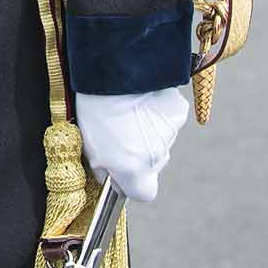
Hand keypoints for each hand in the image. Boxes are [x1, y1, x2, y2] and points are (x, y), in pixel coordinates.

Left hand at [74, 87, 189, 202]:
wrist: (115, 73)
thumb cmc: (96, 109)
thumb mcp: (90, 147)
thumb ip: (104, 170)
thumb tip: (112, 179)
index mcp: (135, 171)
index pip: (145, 193)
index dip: (133, 183)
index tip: (122, 170)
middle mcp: (157, 158)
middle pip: (152, 164)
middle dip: (139, 152)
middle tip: (119, 130)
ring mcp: (170, 136)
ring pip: (160, 141)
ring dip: (148, 131)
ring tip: (128, 110)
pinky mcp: (178, 113)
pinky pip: (168, 120)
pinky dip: (158, 113)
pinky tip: (142, 99)